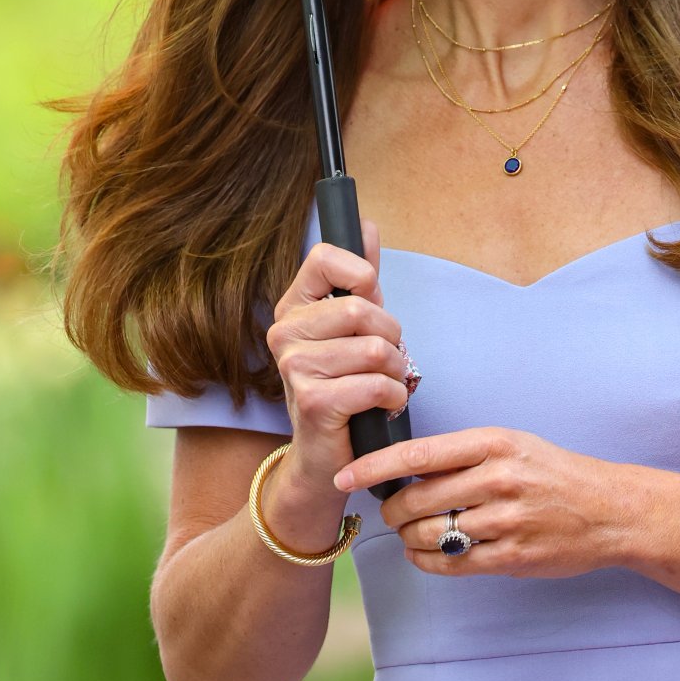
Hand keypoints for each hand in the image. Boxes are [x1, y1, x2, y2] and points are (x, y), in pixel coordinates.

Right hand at [265, 218, 412, 490]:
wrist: (327, 454)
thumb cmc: (345, 384)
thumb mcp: (353, 326)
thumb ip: (360, 278)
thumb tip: (367, 227)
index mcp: (293, 306)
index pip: (324, 257)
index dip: (361, 273)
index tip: (370, 296)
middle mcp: (284, 332)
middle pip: (360, 309)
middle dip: (391, 335)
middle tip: (386, 357)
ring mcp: (294, 367)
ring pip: (374, 350)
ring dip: (395, 370)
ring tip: (384, 382)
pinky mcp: (312, 402)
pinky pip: (375, 385)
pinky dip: (393, 396)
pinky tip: (383, 404)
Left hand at [333, 428, 631, 576]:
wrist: (608, 509)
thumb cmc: (551, 472)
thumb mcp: (510, 444)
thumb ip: (461, 453)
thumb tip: (402, 467)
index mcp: (493, 442)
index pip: (418, 454)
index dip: (373, 467)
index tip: (345, 475)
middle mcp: (498, 478)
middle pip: (417, 499)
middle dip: (391, 510)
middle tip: (387, 512)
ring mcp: (507, 520)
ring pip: (430, 533)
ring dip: (408, 538)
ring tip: (408, 533)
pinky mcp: (513, 556)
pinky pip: (452, 563)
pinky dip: (427, 560)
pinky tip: (422, 554)